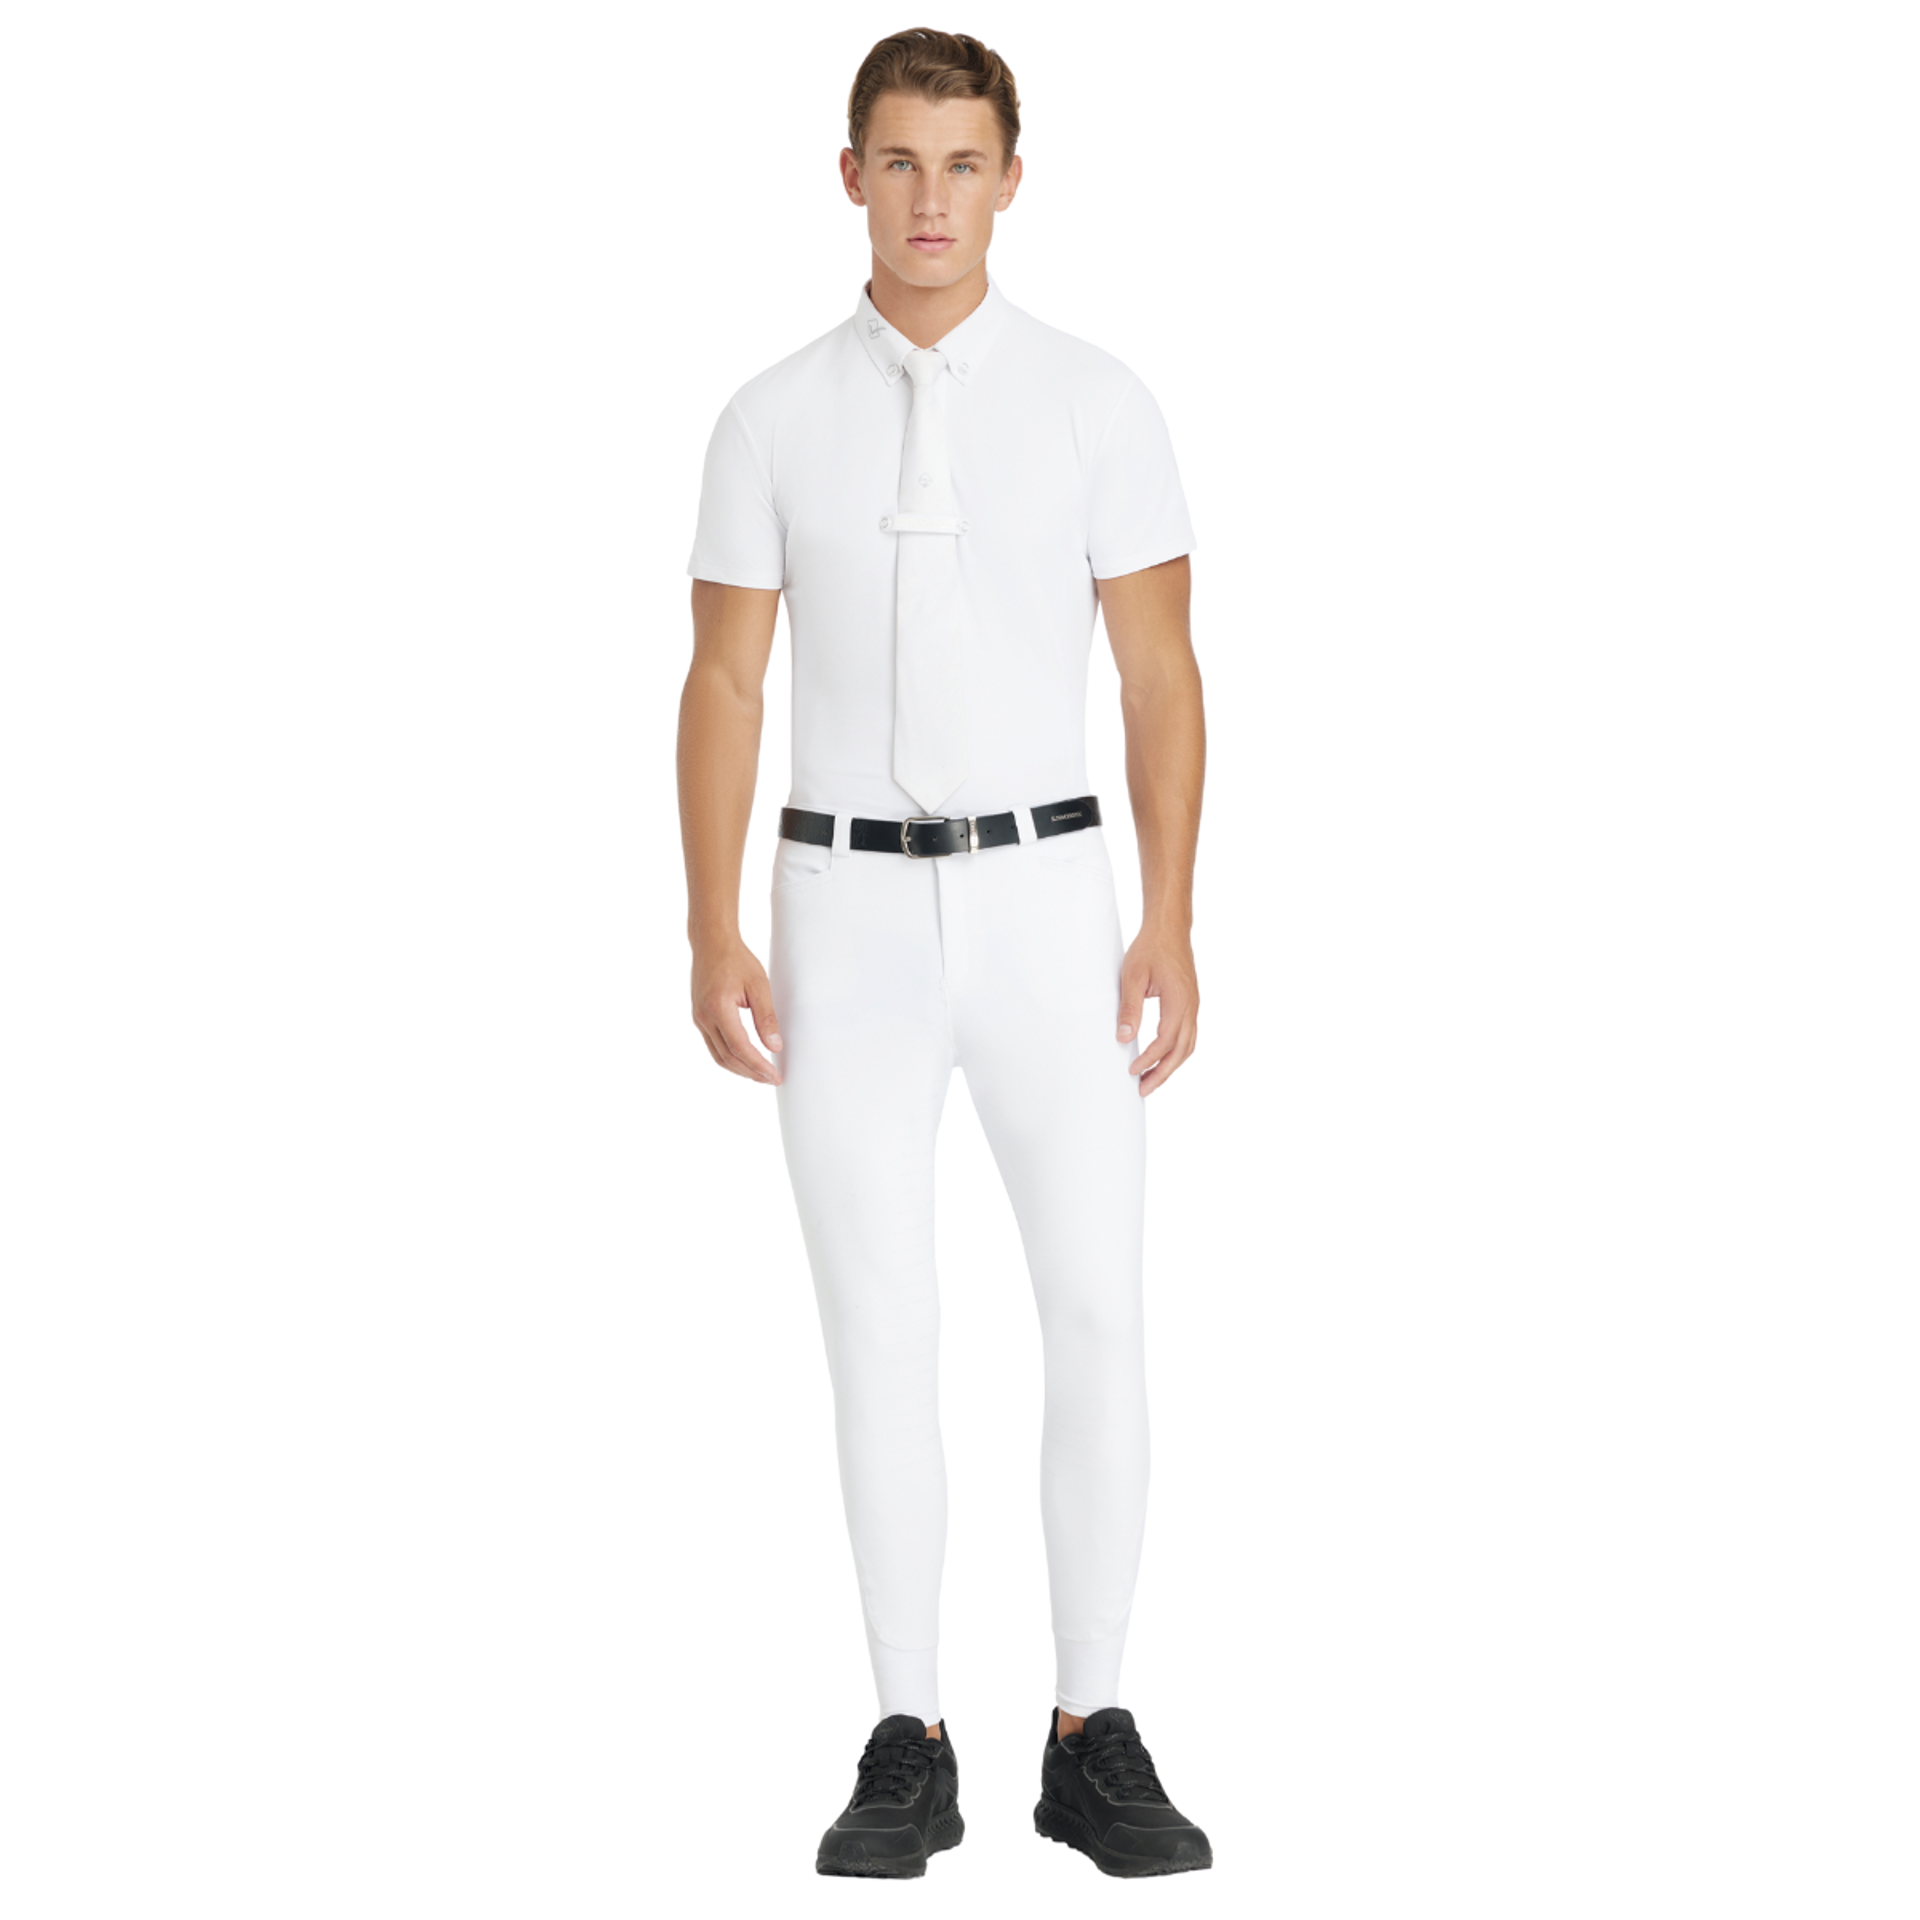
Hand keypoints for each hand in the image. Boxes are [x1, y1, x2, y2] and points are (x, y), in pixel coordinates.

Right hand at [691, 936, 782, 1084]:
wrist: (711, 943)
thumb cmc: (736, 959)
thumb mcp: (759, 985)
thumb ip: (766, 1017)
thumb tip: (775, 1047)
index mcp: (718, 1008)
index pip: (740, 1047)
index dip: (758, 1066)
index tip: (775, 1075)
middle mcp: (704, 1017)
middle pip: (728, 1057)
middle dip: (751, 1073)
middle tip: (771, 1079)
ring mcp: (699, 1019)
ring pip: (718, 1056)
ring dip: (740, 1069)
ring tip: (760, 1075)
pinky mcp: (699, 1018)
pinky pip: (713, 1046)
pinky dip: (730, 1058)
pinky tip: (745, 1059)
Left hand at [1117, 926, 1198, 1095]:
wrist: (1170, 928)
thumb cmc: (1151, 947)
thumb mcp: (1132, 975)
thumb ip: (1130, 1008)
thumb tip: (1123, 1037)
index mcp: (1179, 1001)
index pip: (1166, 1041)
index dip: (1149, 1059)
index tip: (1133, 1070)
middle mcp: (1191, 1007)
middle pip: (1182, 1051)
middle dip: (1163, 1073)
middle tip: (1143, 1089)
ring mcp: (1194, 1006)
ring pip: (1188, 1046)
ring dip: (1171, 1066)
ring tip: (1151, 1079)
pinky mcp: (1191, 1004)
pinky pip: (1188, 1036)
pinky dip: (1176, 1052)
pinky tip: (1161, 1058)